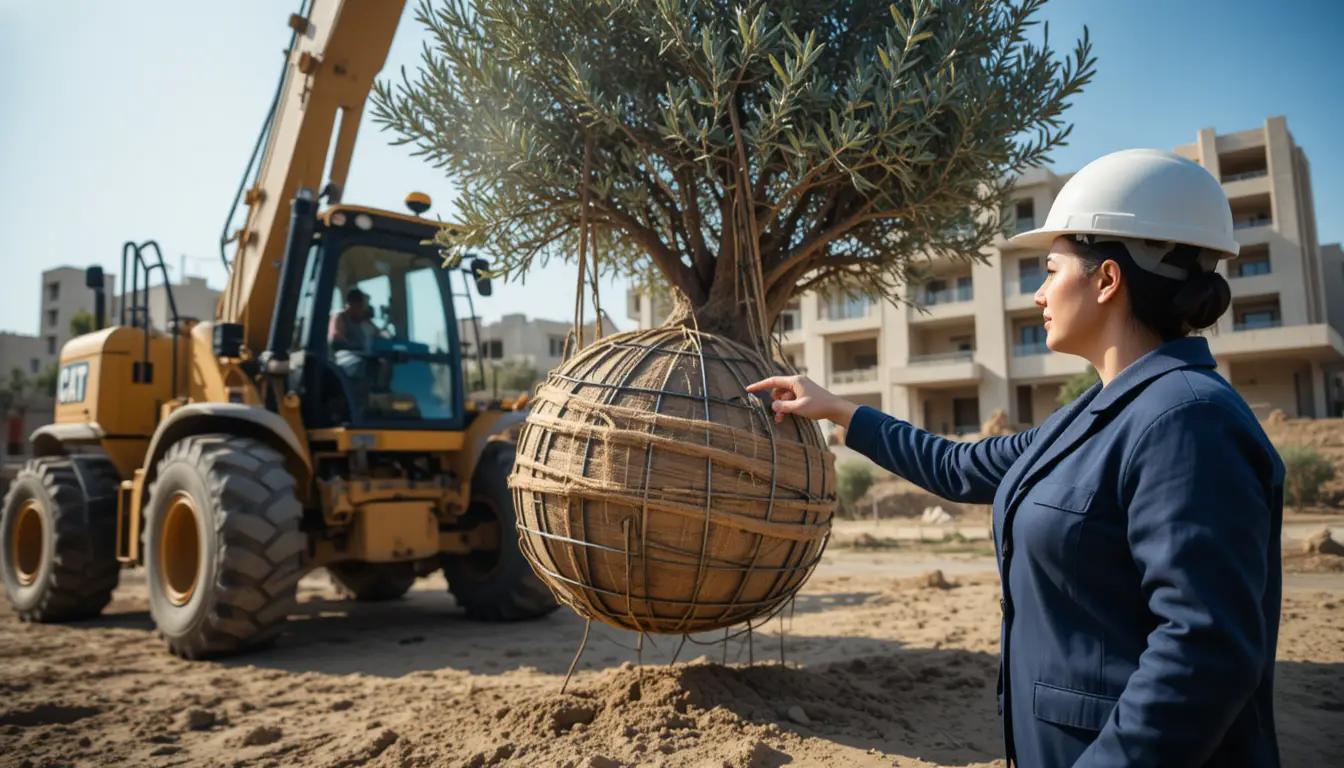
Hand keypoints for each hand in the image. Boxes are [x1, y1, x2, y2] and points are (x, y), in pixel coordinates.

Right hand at [744, 374, 859, 426]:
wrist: (836, 408)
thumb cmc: (819, 406)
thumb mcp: (798, 408)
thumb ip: (783, 406)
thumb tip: (772, 405)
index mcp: (795, 381)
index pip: (773, 381)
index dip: (760, 385)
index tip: (749, 389)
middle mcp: (797, 382)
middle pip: (778, 390)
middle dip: (774, 402)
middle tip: (774, 414)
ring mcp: (801, 388)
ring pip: (784, 396)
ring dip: (781, 406)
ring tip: (781, 418)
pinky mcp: (804, 394)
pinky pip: (791, 399)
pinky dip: (787, 406)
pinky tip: (786, 416)